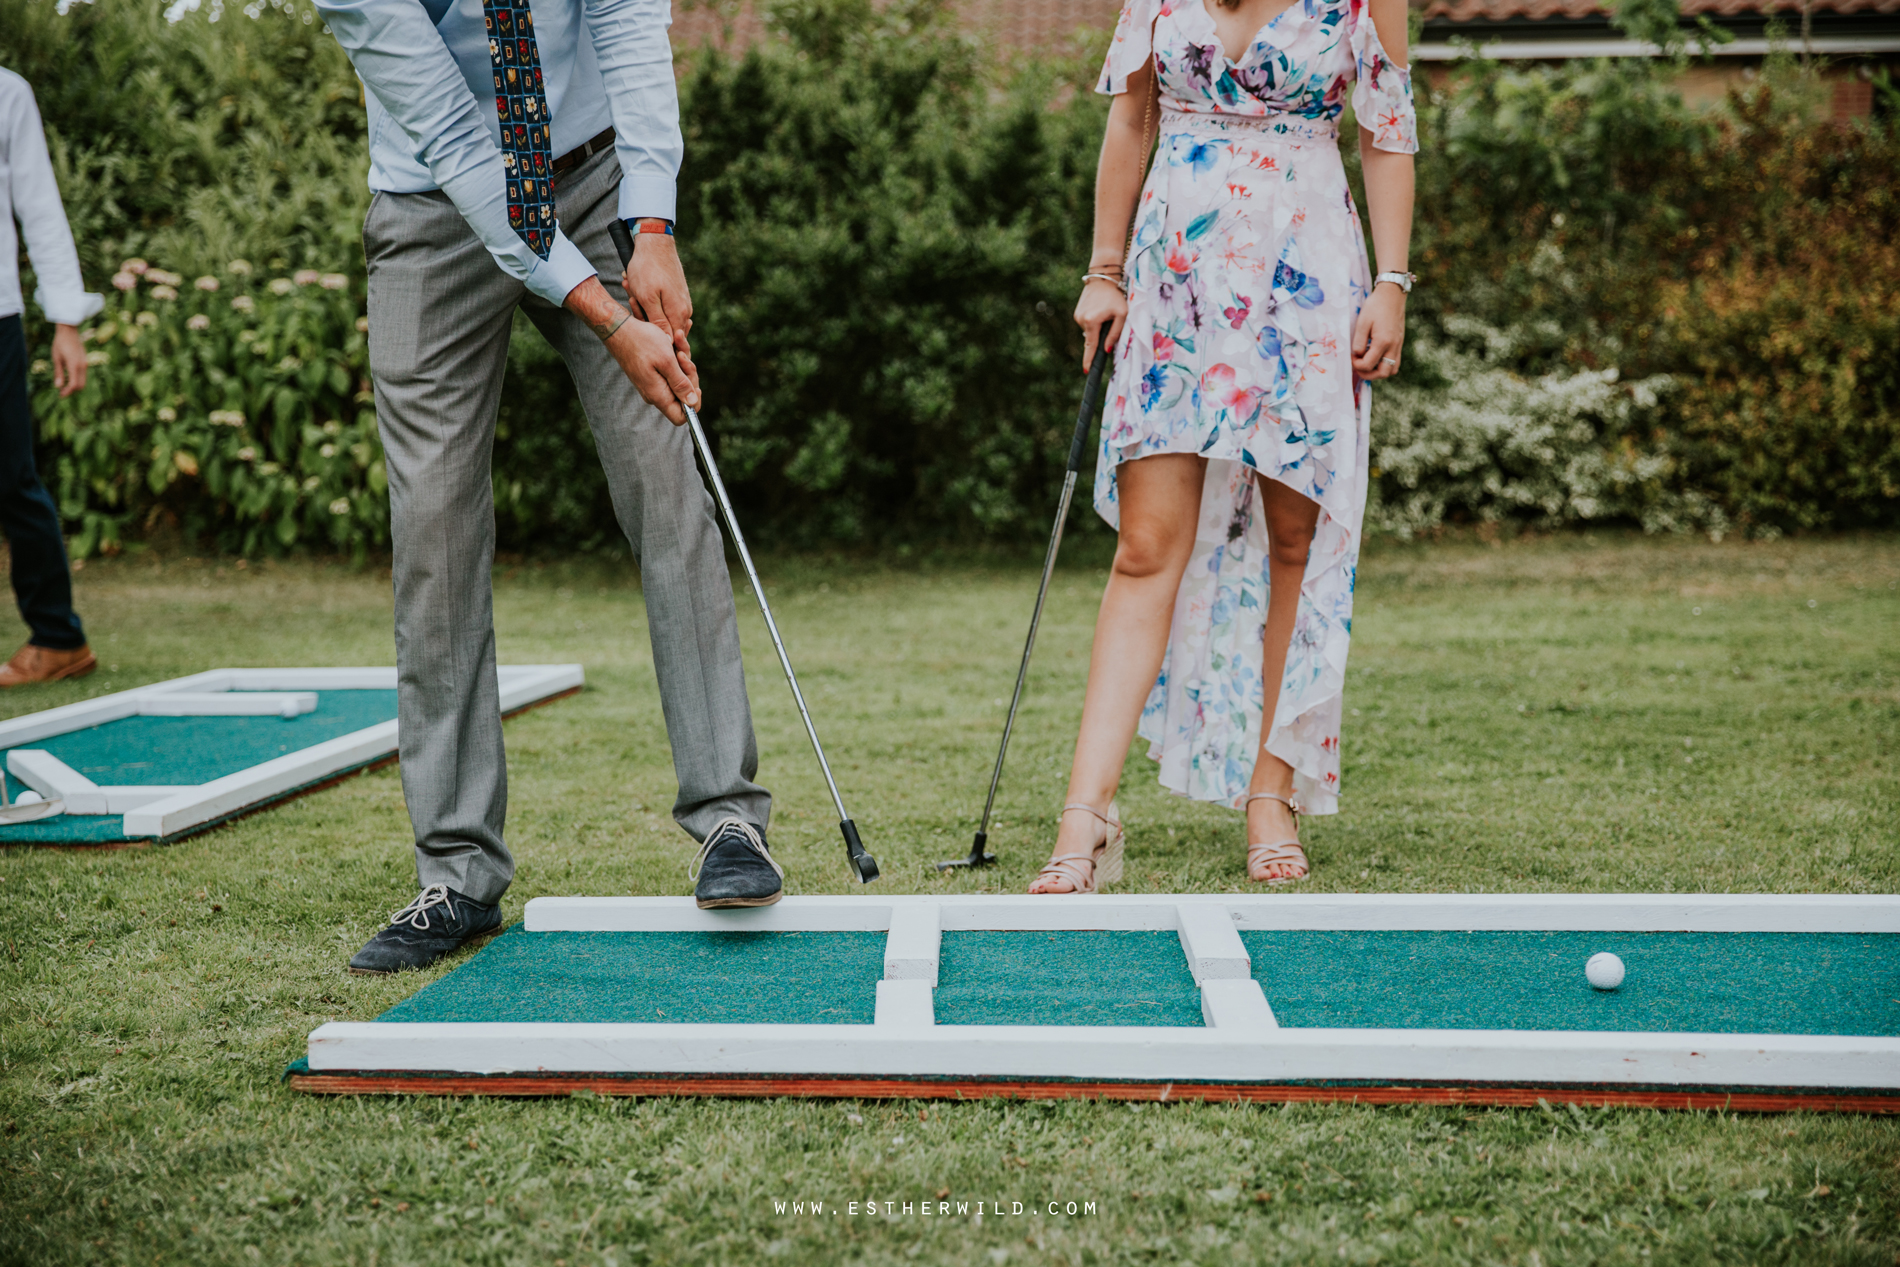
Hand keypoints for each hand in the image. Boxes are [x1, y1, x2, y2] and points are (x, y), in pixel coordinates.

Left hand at [51, 324, 85, 396]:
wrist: (69, 331)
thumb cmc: (60, 344)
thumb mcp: (56, 359)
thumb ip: (58, 373)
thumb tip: (58, 387)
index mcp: (74, 366)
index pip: (74, 385)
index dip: (67, 392)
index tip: (60, 395)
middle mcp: (82, 366)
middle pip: (81, 385)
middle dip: (72, 390)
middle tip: (62, 392)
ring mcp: (85, 364)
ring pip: (83, 380)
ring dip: (74, 385)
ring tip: (64, 385)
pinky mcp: (85, 361)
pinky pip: (82, 374)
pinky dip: (76, 379)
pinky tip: (68, 376)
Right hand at [565, 276, 699, 423]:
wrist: (619, 328)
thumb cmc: (642, 341)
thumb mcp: (667, 361)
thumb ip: (680, 383)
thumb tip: (691, 404)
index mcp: (658, 395)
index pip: (681, 417)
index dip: (693, 404)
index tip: (695, 386)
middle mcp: (655, 394)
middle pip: (683, 396)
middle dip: (689, 375)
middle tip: (683, 355)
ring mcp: (653, 384)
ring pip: (679, 379)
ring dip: (683, 360)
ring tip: (678, 340)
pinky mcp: (652, 374)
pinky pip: (671, 370)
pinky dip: (676, 356)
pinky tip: (675, 339)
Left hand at [621, 229, 692, 353]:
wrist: (656, 242)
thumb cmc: (647, 269)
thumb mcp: (646, 298)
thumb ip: (658, 322)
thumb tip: (668, 343)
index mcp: (678, 314)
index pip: (671, 342)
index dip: (654, 340)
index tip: (637, 327)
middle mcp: (685, 311)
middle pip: (666, 330)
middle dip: (645, 319)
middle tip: (631, 298)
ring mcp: (683, 302)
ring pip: (662, 317)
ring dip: (644, 307)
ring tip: (631, 288)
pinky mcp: (679, 294)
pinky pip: (663, 306)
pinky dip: (648, 299)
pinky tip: (636, 285)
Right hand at [1075, 277, 1127, 370]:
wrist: (1103, 277)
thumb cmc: (1116, 295)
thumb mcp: (1122, 314)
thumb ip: (1115, 333)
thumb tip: (1106, 349)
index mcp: (1092, 322)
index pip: (1091, 346)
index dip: (1089, 359)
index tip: (1086, 370)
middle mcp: (1081, 320)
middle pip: (1092, 338)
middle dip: (1100, 336)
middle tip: (1110, 321)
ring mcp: (1077, 316)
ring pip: (1089, 331)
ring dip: (1098, 327)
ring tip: (1105, 312)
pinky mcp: (1077, 312)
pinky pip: (1087, 324)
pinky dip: (1094, 322)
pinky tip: (1099, 310)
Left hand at [1352, 283, 1405, 379]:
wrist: (1392, 294)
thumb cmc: (1375, 306)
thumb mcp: (1362, 323)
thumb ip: (1358, 342)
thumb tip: (1357, 356)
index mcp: (1383, 341)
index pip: (1368, 364)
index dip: (1357, 365)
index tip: (1351, 356)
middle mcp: (1394, 346)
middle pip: (1384, 373)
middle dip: (1369, 375)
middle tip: (1359, 367)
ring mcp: (1399, 345)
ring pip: (1392, 370)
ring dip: (1379, 371)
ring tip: (1367, 364)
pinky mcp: (1400, 342)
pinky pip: (1395, 361)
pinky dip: (1385, 364)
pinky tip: (1375, 356)